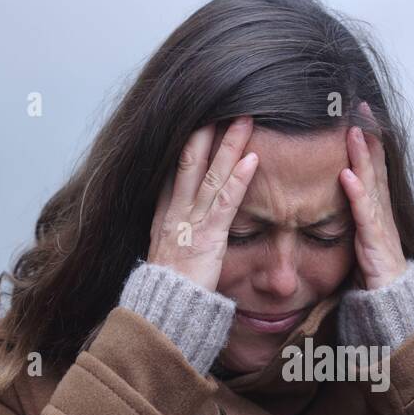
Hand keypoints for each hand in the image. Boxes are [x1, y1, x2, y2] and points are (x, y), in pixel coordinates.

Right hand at [148, 115, 258, 290]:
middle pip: (190, 160)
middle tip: (222, 102)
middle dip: (206, 130)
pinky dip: (239, 179)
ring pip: (211, 174)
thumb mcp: (165, 254)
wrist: (161, 312)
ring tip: (246, 118)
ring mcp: (191, 222)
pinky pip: (226, 203)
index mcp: (164, 214)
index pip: (176, 168)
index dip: (187, 141)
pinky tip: (253, 160)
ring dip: (229, 144)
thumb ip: (175, 234)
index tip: (199, 117)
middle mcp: (175, 211)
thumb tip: (183, 225)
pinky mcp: (208, 238)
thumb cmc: (168, 289)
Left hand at [338, 101, 406, 290]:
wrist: (390, 297)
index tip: (359, 114)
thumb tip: (340, 193)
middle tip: (360, 107)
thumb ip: (353, 213)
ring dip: (362, 156)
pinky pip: (364, 212)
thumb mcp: (360, 234)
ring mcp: (379, 222)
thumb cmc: (373, 267)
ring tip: (353, 131)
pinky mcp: (374, 238)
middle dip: (368, 136)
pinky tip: (348, 175)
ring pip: (371, 182)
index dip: (367, 140)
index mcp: (376, 207)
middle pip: (375, 165)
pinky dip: (357, 192)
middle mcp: (380, 209)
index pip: (373, 166)